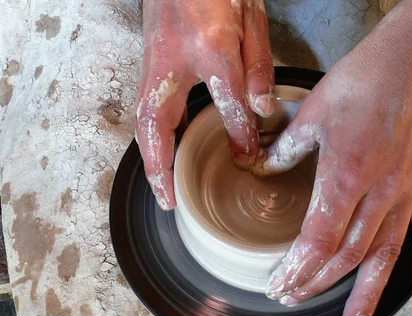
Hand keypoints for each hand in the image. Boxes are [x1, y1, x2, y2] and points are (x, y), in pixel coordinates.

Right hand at [136, 0, 273, 209]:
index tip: (248, 157)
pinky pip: (146, 106)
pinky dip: (151, 136)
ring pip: (143, 117)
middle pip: (157, 121)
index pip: (226, 99)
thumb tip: (264, 109)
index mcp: (210, 44)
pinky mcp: (148, 61)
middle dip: (159, 165)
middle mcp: (173, 58)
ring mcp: (154, 60)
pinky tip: (162, 152)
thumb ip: (258, 64)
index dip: (239, 133)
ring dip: (149, 155)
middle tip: (167, 199)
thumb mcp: (250, 16)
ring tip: (160, 187)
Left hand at [262, 31, 411, 315]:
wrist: (411, 61)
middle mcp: (379, 193)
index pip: (317, 240)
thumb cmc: (361, 82)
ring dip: (366, 292)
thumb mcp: (311, 112)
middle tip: (296, 299)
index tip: (279, 286)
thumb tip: (262, 168)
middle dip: (317, 283)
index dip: (296, 269)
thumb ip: (286, 149)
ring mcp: (409, 192)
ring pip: (385, 253)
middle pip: (346, 255)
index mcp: (345, 176)